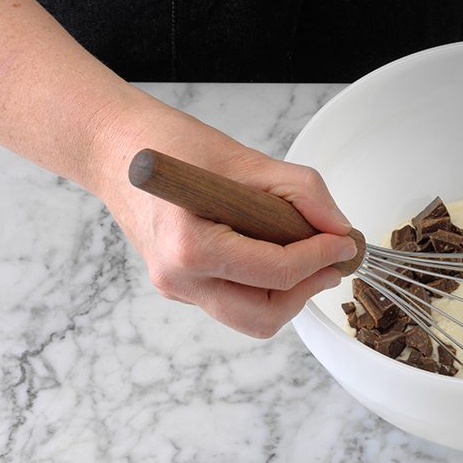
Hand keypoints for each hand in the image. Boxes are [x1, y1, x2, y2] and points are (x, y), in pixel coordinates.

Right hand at [96, 107, 358, 337]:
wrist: (116, 147)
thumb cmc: (171, 144)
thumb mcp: (248, 159)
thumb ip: (303, 193)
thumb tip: (340, 228)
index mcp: (190, 248)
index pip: (275, 272)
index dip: (320, 257)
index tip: (345, 241)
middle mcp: (178, 279)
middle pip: (264, 315)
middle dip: (306, 289)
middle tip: (333, 259)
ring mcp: (176, 288)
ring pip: (250, 317)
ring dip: (288, 293)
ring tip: (308, 255)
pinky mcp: (181, 286)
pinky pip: (234, 300)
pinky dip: (265, 285)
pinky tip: (276, 252)